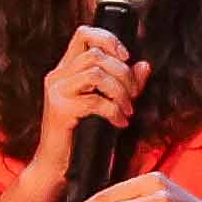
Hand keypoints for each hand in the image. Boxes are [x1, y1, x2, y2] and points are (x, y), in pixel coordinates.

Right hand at [6, 26, 145, 201]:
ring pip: (95, 72)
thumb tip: (144, 66)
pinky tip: (119, 122)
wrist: (56, 167)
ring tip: (127, 110)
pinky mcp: (60, 110)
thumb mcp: (107, 104)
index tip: (127, 57)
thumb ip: (125, 84)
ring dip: (120, 91)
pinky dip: (113, 111)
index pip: (84, 34)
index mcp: (66, 69)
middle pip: (95, 54)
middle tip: (133, 96)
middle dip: (122, 73)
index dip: (109, 39)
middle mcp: (57, 76)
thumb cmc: (82, 135)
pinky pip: (94, 100)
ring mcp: (56, 92)